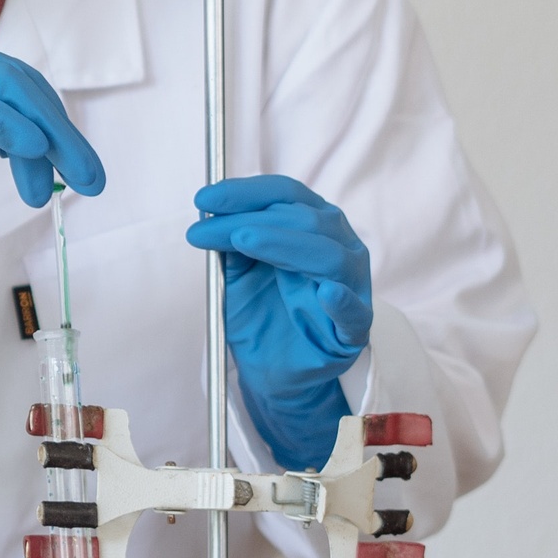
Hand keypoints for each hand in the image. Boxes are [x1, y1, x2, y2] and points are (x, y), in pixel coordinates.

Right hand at [0, 33, 105, 250]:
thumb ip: (0, 132)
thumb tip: (53, 150)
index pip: (25, 84)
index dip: (59, 124)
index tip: (81, 167)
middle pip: (24, 84)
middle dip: (62, 133)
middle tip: (88, 178)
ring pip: (8, 89)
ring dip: (45, 138)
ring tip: (55, 183)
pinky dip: (10, 126)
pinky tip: (32, 150)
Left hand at [187, 175, 372, 468]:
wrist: (272, 365)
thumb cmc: (261, 309)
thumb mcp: (237, 269)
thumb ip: (231, 242)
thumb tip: (209, 212)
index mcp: (313, 225)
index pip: (286, 194)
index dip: (245, 192)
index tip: (203, 200)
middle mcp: (339, 246)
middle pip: (303, 220)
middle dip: (248, 220)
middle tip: (203, 230)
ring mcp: (351, 285)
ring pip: (329, 255)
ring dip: (283, 244)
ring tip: (244, 240)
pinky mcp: (354, 327)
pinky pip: (354, 311)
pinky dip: (341, 300)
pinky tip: (327, 293)